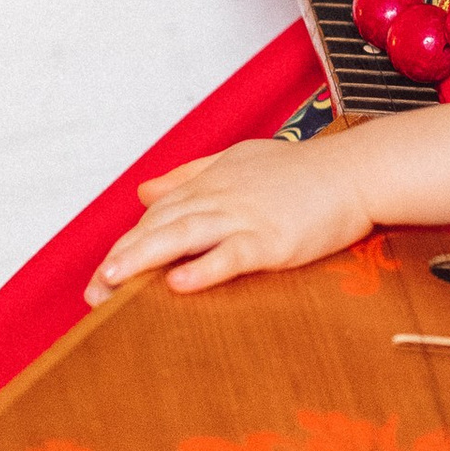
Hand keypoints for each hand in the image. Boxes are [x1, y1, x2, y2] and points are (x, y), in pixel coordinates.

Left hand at [86, 135, 379, 302]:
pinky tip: (179, 284)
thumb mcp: (237, 161)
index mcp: (210, 182)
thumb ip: (188, 175)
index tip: (101, 273)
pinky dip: (204, 269)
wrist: (356, 172)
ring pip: (183, 236)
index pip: (156, 215)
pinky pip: (232, 254)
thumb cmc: (301, 172)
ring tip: (113, 281)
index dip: (125, 243)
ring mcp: (246, 217)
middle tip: (92, 290)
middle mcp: (220, 197)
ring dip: (144, 259)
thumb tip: (143, 191)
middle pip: (159, 226)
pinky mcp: (273, 240)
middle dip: (122, 258)